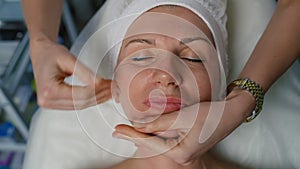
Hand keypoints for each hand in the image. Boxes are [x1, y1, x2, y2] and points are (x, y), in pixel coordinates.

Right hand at [30, 37, 111, 109]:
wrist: (41, 53)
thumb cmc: (51, 53)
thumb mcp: (69, 59)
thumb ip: (84, 72)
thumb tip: (99, 82)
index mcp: (49, 90)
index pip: (80, 94)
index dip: (97, 89)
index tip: (109, 83)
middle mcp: (47, 101)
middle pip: (81, 102)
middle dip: (100, 95)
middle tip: (114, 87)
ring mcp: (50, 104)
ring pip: (81, 105)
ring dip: (97, 98)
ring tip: (110, 90)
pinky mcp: (56, 103)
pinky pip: (77, 104)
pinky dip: (90, 99)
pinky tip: (101, 94)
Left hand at [113, 89, 254, 164]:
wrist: (232, 112)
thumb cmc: (211, 114)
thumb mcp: (181, 117)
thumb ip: (158, 123)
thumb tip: (139, 126)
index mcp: (181, 153)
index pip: (149, 143)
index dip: (132, 135)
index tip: (117, 129)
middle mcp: (183, 156)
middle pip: (153, 145)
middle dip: (136, 136)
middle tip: (119, 130)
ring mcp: (186, 151)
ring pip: (159, 142)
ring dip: (145, 134)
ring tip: (128, 129)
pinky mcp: (188, 144)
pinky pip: (168, 140)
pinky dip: (157, 133)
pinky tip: (148, 128)